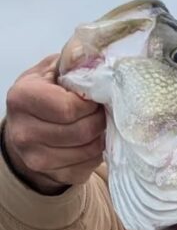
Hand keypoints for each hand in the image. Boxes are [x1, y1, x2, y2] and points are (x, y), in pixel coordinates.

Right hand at [3, 55, 105, 194]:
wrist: (28, 128)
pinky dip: (96, 154)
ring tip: (97, 125)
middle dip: (99, 120)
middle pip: (81, 131)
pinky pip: (87, 167)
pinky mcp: (51, 174)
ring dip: (101, 137)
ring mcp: (34, 158)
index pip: (68, 108)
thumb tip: (92, 54)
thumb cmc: (46, 93)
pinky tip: (90, 141)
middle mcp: (22, 131)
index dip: (90, 103)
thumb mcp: (53, 70)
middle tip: (100, 112)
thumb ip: (73, 62)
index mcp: (22, 98)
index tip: (94, 98)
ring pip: (88, 151)